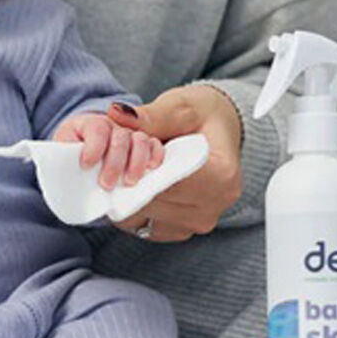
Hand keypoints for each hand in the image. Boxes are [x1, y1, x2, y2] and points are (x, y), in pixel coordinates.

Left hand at [52, 112, 163, 189]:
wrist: (82, 150)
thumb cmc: (72, 154)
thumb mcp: (63, 152)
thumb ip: (64, 157)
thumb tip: (63, 172)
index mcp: (89, 124)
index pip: (96, 129)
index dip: (93, 147)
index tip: (85, 165)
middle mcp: (112, 126)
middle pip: (119, 137)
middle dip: (114, 163)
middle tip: (106, 184)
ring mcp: (129, 134)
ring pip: (140, 139)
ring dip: (136, 161)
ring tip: (129, 182)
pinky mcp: (144, 145)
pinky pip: (155, 145)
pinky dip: (155, 155)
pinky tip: (151, 169)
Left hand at [106, 84, 242, 241]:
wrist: (219, 129)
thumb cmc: (203, 115)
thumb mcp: (180, 107)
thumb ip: (151, 115)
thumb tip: (116, 113)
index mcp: (221, 176)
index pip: (166, 183)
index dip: (134, 169)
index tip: (117, 151)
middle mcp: (214, 207)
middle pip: (151, 202)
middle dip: (126, 180)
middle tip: (116, 156)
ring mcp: (198, 223)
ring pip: (141, 216)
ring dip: (125, 195)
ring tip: (127, 167)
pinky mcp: (181, 230)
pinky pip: (143, 225)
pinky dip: (130, 206)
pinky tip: (132, 184)